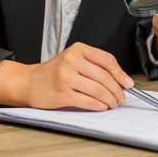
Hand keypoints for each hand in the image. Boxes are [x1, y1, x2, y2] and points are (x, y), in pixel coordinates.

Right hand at [0, 42, 133, 110]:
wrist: (29, 82)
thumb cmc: (54, 73)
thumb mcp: (73, 60)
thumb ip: (93, 66)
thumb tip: (120, 80)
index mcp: (78, 49)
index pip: (107, 60)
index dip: (121, 74)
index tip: (128, 84)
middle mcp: (72, 60)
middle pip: (104, 77)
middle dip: (117, 90)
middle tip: (121, 98)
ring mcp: (66, 76)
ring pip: (98, 90)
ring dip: (109, 100)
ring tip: (112, 104)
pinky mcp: (62, 93)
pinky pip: (88, 101)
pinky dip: (99, 106)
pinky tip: (101, 107)